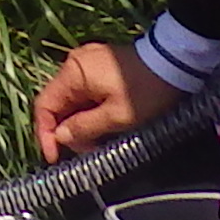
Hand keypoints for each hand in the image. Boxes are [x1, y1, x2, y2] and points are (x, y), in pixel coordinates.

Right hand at [31, 40, 181, 162]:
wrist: (175, 64)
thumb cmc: (146, 92)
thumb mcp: (117, 116)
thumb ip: (85, 127)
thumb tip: (60, 137)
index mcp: (73, 73)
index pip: (44, 104)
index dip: (45, 133)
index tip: (53, 157)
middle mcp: (74, 64)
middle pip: (58, 103)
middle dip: (67, 132)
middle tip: (85, 154)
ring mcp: (87, 62)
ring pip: (72, 100)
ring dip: (79, 124)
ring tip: (97, 144)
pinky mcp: (100, 65)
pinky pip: (84, 92)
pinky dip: (88, 112)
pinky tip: (102, 125)